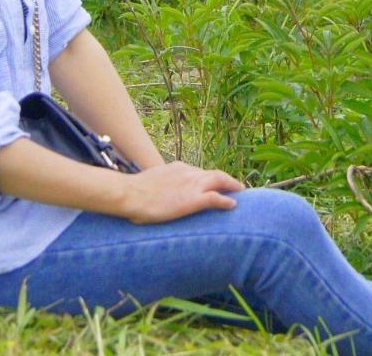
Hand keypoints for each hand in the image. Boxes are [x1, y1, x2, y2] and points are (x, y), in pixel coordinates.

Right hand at [121, 161, 244, 223]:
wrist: (130, 194)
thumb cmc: (135, 192)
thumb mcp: (151, 183)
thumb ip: (161, 185)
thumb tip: (158, 194)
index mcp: (178, 167)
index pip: (199, 172)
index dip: (209, 178)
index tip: (214, 184)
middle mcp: (188, 172)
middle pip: (214, 173)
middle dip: (226, 179)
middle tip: (236, 186)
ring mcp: (192, 185)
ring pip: (219, 181)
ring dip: (231, 186)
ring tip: (240, 191)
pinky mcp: (193, 200)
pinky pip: (216, 198)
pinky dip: (226, 200)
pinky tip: (233, 204)